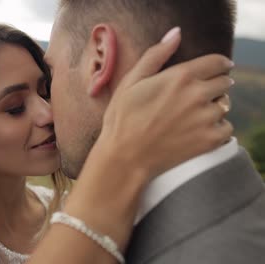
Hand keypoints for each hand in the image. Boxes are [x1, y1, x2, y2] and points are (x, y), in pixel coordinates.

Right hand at [100, 27, 233, 178]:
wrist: (125, 157)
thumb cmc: (122, 118)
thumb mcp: (131, 81)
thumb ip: (156, 55)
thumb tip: (176, 33)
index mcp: (180, 76)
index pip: (218, 62)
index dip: (218, 64)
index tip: (215, 69)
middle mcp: (198, 95)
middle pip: (225, 82)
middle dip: (214, 84)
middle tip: (196, 95)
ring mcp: (205, 118)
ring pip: (225, 105)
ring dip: (214, 107)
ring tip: (192, 115)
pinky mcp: (210, 140)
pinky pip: (227, 128)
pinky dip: (216, 128)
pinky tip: (196, 130)